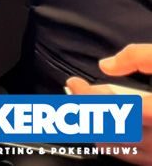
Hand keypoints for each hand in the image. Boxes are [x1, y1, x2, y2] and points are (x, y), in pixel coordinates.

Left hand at [66, 43, 151, 165]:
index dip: (89, 96)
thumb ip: (138, 56)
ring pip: (119, 147)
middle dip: (86, 110)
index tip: (73, 81)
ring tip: (82, 106)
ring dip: (94, 126)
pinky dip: (113, 142)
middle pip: (112, 128)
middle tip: (72, 92)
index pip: (114, 107)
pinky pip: (133, 156)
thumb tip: (105, 66)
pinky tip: (103, 127)